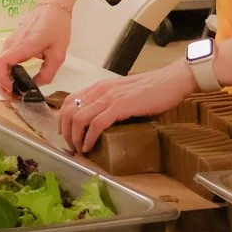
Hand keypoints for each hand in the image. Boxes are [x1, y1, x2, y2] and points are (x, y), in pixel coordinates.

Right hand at [0, 2, 72, 97]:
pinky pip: (3, 60)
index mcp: (23, 46)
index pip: (1, 64)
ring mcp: (10, 42)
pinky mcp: (12, 42)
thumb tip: (36, 85)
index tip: (12, 90)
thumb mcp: (58, 54)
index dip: (2, 80)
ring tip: (15, 91)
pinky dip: (5, 72)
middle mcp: (12, 44)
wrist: (52, 6)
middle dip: (1, 86)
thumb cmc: (57, 26)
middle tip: (14, 97)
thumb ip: (48, 73)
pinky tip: (16, 80)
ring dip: (2, 80)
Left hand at [59, 63, 195, 153]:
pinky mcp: (119, 106)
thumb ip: (109, 101)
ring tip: (79, 149)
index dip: (63, 120)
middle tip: (71, 146)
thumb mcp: (122, 93)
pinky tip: (89, 147)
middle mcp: (99, 90)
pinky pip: (96, 124)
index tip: (66, 134)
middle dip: (66, 132)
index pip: (69, 101)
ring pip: (79, 118)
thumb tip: (100, 119)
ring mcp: (109, 98)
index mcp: (99, 87)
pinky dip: (89, 138)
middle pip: (69, 111)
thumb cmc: (150, 89)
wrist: (169, 82)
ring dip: (75, 137)